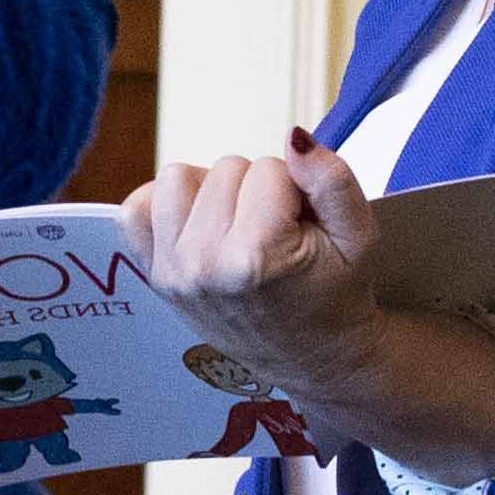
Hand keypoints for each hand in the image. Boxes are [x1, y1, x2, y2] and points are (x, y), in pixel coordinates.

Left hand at [124, 140, 390, 395]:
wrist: (313, 357)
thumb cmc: (336, 295)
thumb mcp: (359, 238)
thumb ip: (332, 180)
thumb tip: (294, 137)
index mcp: (255, 258)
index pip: (270, 168)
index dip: (294, 189)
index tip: (302, 228)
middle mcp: (204, 266)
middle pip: (225, 169)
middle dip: (256, 190)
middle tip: (275, 233)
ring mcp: (173, 272)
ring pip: (179, 177)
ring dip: (211, 192)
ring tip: (239, 227)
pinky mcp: (154, 276)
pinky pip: (135, 210)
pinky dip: (163, 206)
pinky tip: (197, 224)